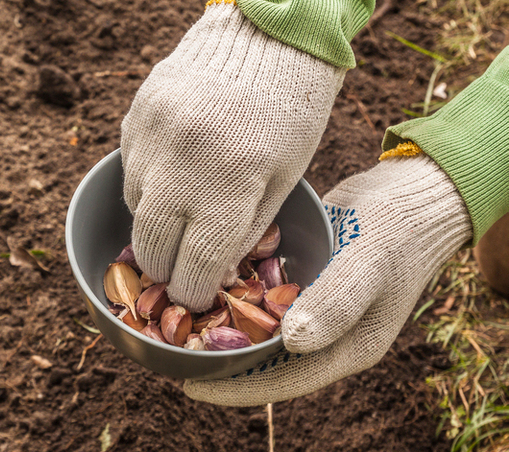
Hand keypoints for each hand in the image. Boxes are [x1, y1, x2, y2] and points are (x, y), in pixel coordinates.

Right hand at [121, 0, 344, 310]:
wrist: (266, 32)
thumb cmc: (291, 113)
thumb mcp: (284, 178)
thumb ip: (245, 229)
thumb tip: (209, 272)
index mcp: (232, 184)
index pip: (193, 266)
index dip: (191, 292)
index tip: (194, 296)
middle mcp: (183, 164)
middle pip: (151, 246)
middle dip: (164, 267)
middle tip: (178, 268)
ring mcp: (152, 137)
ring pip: (135, 208)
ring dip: (154, 221)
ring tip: (180, 211)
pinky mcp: (135, 116)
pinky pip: (129, 169)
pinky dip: (146, 183)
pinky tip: (172, 172)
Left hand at [183, 155, 471, 405]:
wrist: (413, 192)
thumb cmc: (397, 230)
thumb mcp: (368, 263)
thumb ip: (336, 302)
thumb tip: (293, 343)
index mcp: (346, 348)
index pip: (282, 381)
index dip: (234, 387)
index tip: (188, 384)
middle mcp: (324, 334)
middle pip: (262, 360)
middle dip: (217, 358)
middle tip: (166, 350)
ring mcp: (312, 307)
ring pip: (256, 328)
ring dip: (218, 325)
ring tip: (170, 318)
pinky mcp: (301, 280)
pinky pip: (259, 296)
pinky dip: (231, 293)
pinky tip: (195, 279)